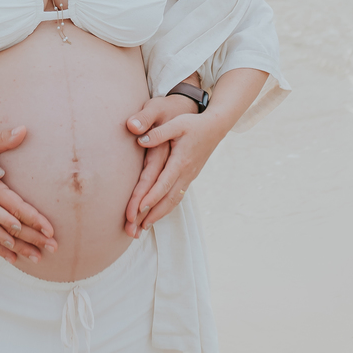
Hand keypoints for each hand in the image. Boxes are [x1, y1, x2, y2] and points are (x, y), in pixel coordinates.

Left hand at [125, 96, 218, 230]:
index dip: (151, 197)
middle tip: (136, 228)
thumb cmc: (194, 123)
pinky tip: (157, 213)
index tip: (139, 209)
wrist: (216, 126)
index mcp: (181, 161)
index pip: (164, 183)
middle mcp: (186, 173)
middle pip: (168, 199)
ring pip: (173, 201)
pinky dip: (166, 207)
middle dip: (152, 214)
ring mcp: (189, 177)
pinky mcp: (190, 176)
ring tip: (143, 227)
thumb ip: (158, 132)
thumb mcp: (176, 124)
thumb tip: (141, 140)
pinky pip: (177, 197)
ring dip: (159, 215)